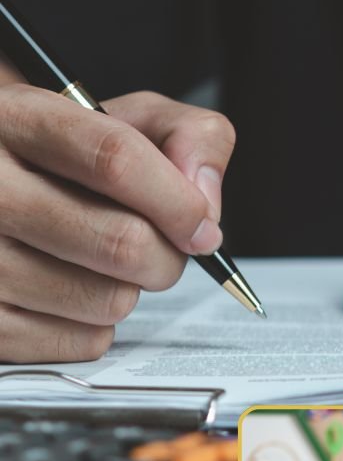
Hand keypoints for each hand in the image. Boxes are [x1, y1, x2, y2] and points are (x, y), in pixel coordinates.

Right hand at [0, 83, 234, 361]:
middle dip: (169, 257)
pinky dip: (99, 326)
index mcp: (19, 118)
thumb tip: (205, 205)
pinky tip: (77, 292)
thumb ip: (190, 136)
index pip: (115, 159)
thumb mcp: (131, 118)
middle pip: (122, 241)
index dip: (178, 201)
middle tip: (164, 251)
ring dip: (133, 290)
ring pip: (108, 300)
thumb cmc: (76, 155)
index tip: (203, 227)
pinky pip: (82, 342)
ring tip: (108, 265)